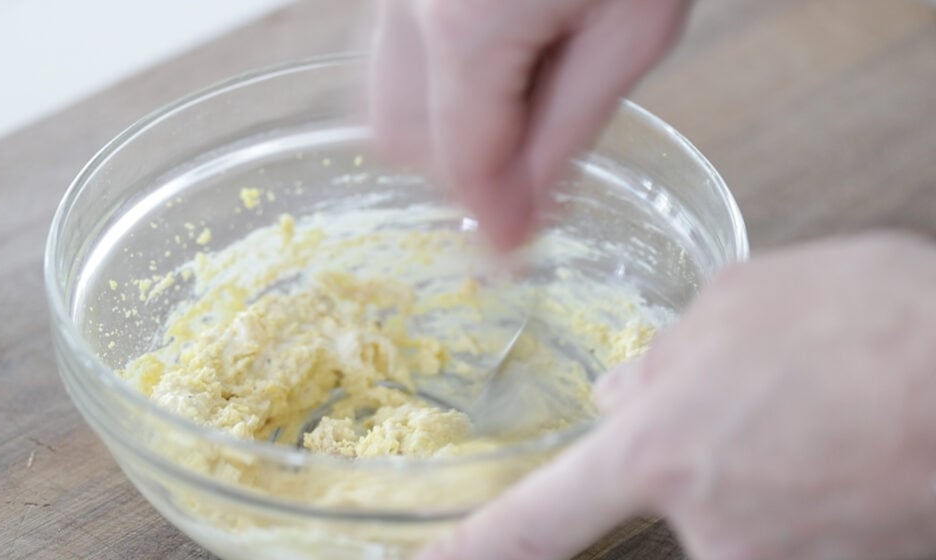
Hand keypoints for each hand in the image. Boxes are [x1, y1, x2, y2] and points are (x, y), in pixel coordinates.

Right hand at [369, 0, 690, 250]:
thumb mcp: (633, 26)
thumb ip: (565, 131)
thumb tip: (518, 216)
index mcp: (463, 25)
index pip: (461, 162)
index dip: (490, 215)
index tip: (513, 248)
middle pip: (396, 135)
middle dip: (459, 167)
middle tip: (528, 170)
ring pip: (382, 88)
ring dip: (442, 120)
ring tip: (521, 102)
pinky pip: (392, 39)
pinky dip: (435, 69)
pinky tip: (499, 49)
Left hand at [417, 232, 935, 559]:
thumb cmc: (873, 323)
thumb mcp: (743, 302)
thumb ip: (666, 359)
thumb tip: (620, 392)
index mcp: (658, 452)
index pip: (536, 521)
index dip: (477, 548)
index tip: (435, 559)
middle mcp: (709, 527)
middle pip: (671, 496)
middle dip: (708, 449)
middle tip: (779, 396)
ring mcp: (779, 557)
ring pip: (746, 508)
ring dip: (775, 461)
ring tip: (835, 407)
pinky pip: (802, 521)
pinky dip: (817, 481)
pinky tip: (858, 435)